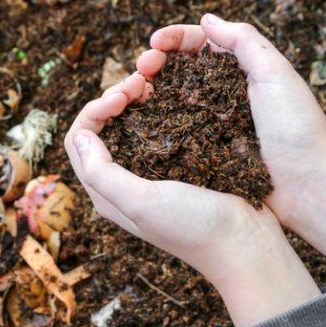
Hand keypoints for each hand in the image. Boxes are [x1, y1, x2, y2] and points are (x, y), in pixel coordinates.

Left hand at [64, 72, 319, 326]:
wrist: (246, 244)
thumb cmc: (194, 226)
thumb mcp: (141, 202)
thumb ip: (102, 173)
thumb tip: (80, 135)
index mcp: (106, 193)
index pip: (79, 140)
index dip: (94, 110)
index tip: (122, 96)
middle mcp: (123, 183)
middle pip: (101, 129)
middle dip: (113, 98)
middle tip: (140, 82)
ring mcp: (151, 173)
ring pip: (128, 125)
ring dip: (134, 100)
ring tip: (153, 83)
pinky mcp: (178, 166)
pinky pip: (157, 129)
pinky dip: (158, 108)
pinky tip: (173, 96)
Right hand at [142, 14, 325, 282]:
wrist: (308, 186)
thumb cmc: (298, 129)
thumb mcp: (275, 74)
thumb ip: (244, 41)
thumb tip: (207, 19)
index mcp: (240, 71)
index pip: (199, 44)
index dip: (173, 40)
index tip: (154, 44)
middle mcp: (221, 95)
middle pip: (178, 70)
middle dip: (154, 63)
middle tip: (142, 69)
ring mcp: (209, 124)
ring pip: (169, 100)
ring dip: (148, 92)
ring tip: (133, 93)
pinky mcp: (202, 152)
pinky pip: (172, 133)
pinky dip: (153, 124)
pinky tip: (140, 122)